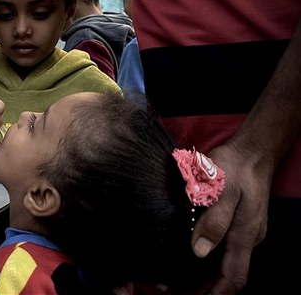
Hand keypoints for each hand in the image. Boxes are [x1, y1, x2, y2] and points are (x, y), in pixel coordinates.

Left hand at [190, 140, 270, 293]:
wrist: (252, 151)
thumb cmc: (235, 168)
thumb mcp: (222, 191)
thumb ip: (213, 222)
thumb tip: (199, 251)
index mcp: (245, 234)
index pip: (235, 276)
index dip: (217, 293)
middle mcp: (248, 237)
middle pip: (230, 273)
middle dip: (208, 288)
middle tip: (180, 291)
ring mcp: (246, 230)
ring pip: (228, 262)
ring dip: (208, 275)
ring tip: (182, 281)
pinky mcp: (240, 222)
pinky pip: (227, 249)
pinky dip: (211, 259)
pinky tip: (193, 257)